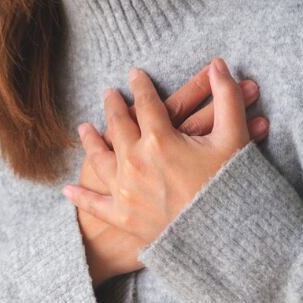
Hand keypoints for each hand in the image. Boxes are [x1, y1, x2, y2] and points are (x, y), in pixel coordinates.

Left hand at [76, 61, 268, 285]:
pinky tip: (68, 189)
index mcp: (159, 139)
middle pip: (118, 125)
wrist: (223, 238)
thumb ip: (226, 97)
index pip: (145, 103)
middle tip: (108, 94)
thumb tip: (218, 64)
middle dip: (113, 107)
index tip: (134, 75)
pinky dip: (80, 196)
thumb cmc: (230, 187)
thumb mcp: (234, 138)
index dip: (140, 86)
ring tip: (84, 128)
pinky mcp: (122, 216)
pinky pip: (95, 204)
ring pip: (100, 158)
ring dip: (91, 141)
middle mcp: (134, 161)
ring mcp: (124, 189)